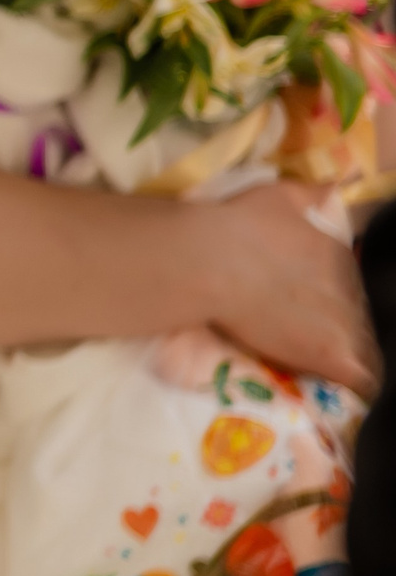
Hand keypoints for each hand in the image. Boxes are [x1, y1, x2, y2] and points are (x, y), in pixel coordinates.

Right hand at [200, 181, 378, 398]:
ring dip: (349, 350)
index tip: (314, 300)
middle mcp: (348, 286)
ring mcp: (343, 322)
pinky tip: (352, 385)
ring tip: (331, 360)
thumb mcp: (279, 195)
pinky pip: (360, 377)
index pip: (347, 281)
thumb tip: (334, 189)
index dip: (331, 293)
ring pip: (362, 343)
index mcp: (335, 253)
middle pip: (356, 312)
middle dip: (341, 322)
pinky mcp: (332, 355)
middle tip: (313, 331)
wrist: (212, 261)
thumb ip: (313, 194)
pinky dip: (357, 381)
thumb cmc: (239, 225)